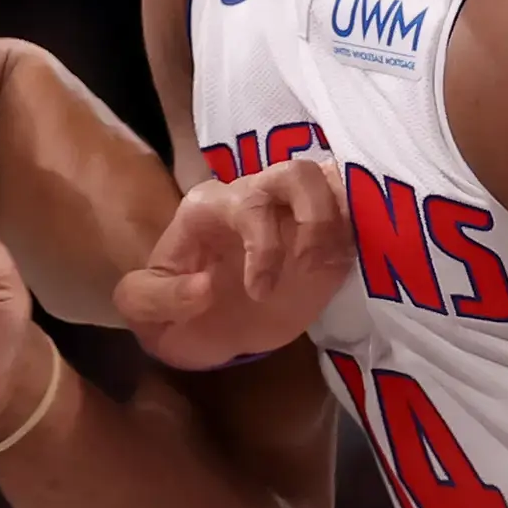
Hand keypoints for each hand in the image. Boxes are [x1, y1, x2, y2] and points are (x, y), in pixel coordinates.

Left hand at [111, 156, 353, 368]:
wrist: (210, 333)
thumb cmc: (177, 316)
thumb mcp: (145, 315)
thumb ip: (154, 299)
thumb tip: (206, 287)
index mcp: (209, 208)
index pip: (246, 204)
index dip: (264, 246)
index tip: (259, 293)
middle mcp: (254, 199)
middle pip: (296, 175)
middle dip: (313, 218)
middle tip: (309, 266)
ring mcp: (293, 215)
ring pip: (328, 182)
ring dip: (340, 221)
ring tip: (327, 265)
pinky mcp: (326, 238)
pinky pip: (355, 213)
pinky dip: (363, 231)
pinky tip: (355, 261)